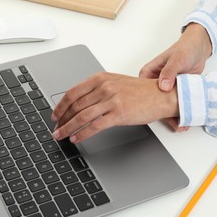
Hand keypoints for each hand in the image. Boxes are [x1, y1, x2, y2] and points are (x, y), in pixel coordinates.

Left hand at [51, 72, 178, 142]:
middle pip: (75, 105)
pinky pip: (94, 126)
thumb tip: (79, 104)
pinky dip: (82, 133)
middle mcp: (104, 87)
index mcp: (100, 78)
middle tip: (55, 128)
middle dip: (61, 119)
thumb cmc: (140, 91)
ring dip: (67, 128)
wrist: (161, 95)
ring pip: (81, 116)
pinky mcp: (119, 114)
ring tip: (60, 135)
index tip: (55, 115)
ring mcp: (111, 100)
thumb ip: (97, 89)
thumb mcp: (115, 83)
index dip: (60, 106)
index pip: (73, 92)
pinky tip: (76, 138)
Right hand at [139, 23, 211, 130]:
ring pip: (163, 107)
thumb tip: (163, 86)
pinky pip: (174, 106)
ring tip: (179, 125)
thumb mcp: (177, 59)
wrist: (198, 50)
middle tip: (172, 123)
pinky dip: (179, 114)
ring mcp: (164, 90)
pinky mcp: (174, 94)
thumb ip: (169, 72)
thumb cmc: (185, 50)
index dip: (146, 106)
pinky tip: (183, 120)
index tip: (156, 115)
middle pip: (153, 104)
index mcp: (147, 74)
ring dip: (171, 117)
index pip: (141, 93)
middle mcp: (154, 84)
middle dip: (162, 115)